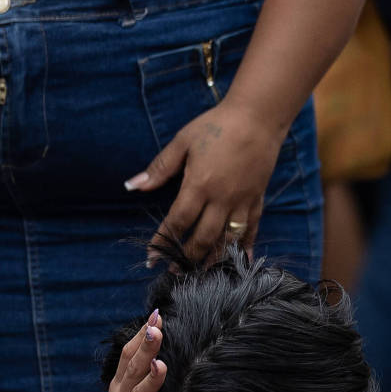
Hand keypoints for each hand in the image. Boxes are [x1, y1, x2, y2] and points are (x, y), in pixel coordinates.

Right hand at [99, 311, 166, 391]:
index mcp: (120, 388)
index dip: (141, 335)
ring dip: (149, 380)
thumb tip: (159, 352)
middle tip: (157, 327)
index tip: (156, 315)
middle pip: (132, 369)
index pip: (129, 355)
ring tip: (160, 365)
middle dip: (145, 348)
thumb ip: (143, 379)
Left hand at [125, 100, 284, 264]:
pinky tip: (240, 261)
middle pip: (202, 238)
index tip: (151, 258)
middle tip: (174, 271)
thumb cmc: (216, 125)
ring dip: (213, 260)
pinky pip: (252, 229)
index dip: (162, 241)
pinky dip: (245, 247)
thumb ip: (160, 168)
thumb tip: (133, 185)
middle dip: (186, 257)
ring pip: (227, 239)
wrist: (258, 116)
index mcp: (199, 184)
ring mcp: (242, 201)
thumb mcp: (183, 141)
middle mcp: (221, 198)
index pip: (177, 221)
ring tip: (201, 274)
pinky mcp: (258, 199)